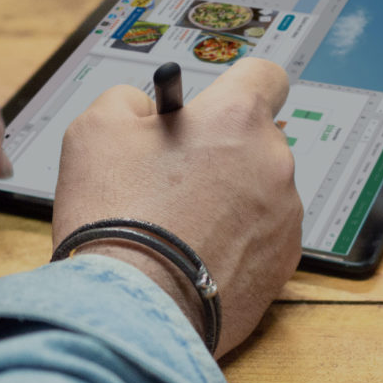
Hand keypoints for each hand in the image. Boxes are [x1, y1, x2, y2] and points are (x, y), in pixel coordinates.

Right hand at [53, 58, 302, 358]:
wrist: (133, 307)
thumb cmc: (116, 216)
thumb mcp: (96, 128)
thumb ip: (130, 100)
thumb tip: (148, 109)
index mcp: (237, 117)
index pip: (266, 76)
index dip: (238, 86)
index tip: (216, 106)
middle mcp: (274, 161)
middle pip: (258, 140)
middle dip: (225, 151)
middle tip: (177, 177)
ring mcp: (286, 216)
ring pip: (262, 191)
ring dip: (233, 199)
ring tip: (182, 225)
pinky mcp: (285, 263)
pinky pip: (265, 237)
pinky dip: (239, 242)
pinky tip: (197, 255)